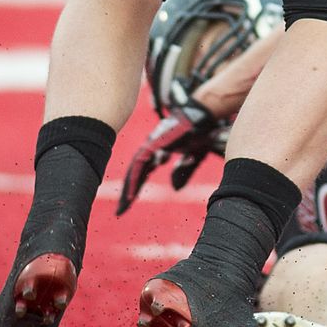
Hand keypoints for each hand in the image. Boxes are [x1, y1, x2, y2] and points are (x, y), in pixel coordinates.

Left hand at [115, 94, 225, 215]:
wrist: (206, 115)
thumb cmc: (200, 133)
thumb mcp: (193, 158)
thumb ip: (183, 172)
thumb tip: (174, 189)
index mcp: (159, 149)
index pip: (142, 169)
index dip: (135, 186)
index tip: (128, 204)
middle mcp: (153, 145)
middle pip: (135, 170)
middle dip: (128, 190)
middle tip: (121, 211)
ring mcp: (154, 142)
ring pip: (136, 167)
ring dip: (129, 187)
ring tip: (124, 206)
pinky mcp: (157, 142)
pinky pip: (142, 162)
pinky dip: (136, 178)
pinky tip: (132, 192)